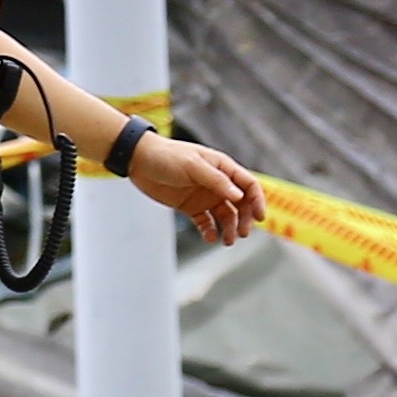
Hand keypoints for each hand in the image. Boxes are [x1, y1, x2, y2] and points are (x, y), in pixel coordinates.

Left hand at [131, 133, 263, 247]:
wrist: (137, 160)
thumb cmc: (166, 156)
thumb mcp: (192, 165)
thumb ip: (216, 180)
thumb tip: (239, 196)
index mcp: (222, 168)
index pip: (248, 185)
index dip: (257, 201)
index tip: (259, 217)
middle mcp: (217, 183)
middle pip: (241, 204)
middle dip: (245, 219)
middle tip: (242, 233)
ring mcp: (204, 196)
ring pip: (225, 216)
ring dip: (229, 228)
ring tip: (227, 241)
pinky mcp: (190, 206)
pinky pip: (205, 222)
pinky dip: (210, 231)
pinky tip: (209, 238)